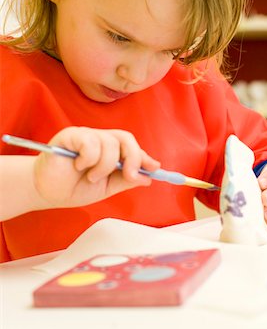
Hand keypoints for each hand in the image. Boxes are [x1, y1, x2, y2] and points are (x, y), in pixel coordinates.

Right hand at [33, 126, 159, 207]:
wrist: (48, 192)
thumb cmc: (75, 187)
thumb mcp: (107, 187)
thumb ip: (125, 180)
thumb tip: (148, 177)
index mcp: (110, 150)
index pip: (132, 146)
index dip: (144, 156)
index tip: (155, 169)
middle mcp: (100, 139)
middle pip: (126, 138)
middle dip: (133, 158)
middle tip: (129, 176)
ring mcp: (85, 135)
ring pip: (109, 143)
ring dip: (104, 166)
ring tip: (91, 176)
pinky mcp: (70, 135)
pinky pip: (90, 143)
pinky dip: (88, 159)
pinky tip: (78, 166)